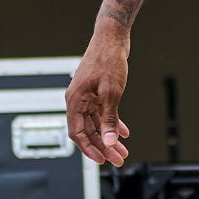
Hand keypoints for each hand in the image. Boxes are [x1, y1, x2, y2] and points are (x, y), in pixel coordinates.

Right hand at [66, 29, 131, 166]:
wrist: (112, 38)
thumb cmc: (108, 60)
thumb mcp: (112, 93)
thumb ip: (109, 119)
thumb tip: (109, 141)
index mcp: (75, 101)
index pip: (77, 133)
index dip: (89, 149)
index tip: (102, 160)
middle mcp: (78, 100)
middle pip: (89, 131)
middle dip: (103, 146)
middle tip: (118, 159)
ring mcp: (88, 96)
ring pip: (97, 123)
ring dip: (109, 137)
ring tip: (123, 150)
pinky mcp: (97, 92)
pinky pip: (103, 113)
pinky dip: (113, 123)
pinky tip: (124, 132)